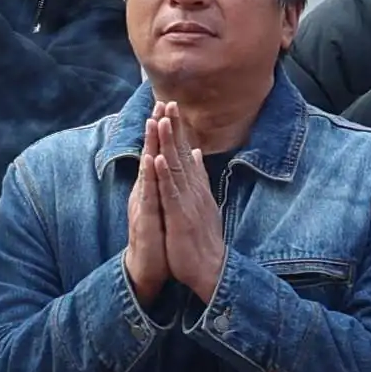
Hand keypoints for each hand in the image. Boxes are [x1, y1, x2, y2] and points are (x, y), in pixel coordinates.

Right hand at [123, 121, 177, 307]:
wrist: (148, 269)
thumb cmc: (158, 239)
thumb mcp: (166, 208)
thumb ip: (168, 186)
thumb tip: (174, 167)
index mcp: (154, 189)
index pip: (159, 155)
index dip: (164, 133)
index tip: (170, 108)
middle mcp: (145, 192)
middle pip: (150, 155)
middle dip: (155, 130)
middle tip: (160, 103)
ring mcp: (144, 204)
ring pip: (147, 170)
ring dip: (149, 145)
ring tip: (152, 122)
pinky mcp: (146, 218)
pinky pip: (149, 195)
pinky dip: (150, 177)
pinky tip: (152, 160)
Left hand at [151, 114, 230, 305]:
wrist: (212, 269)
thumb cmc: (204, 239)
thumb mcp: (202, 203)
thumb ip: (198, 177)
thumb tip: (194, 153)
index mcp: (196, 187)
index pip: (185, 153)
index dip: (178, 130)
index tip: (171, 108)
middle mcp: (194, 190)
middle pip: (182, 153)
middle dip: (173, 127)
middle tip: (167, 102)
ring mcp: (188, 202)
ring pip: (176, 167)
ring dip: (168, 143)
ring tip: (161, 120)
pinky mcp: (181, 216)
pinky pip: (171, 192)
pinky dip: (165, 174)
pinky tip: (158, 157)